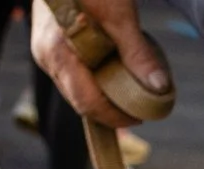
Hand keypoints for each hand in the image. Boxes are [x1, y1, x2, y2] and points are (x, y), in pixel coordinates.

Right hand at [30, 0, 169, 127]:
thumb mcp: (120, 17)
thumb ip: (138, 55)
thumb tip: (159, 87)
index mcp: (59, 53)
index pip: (87, 102)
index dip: (115, 116)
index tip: (140, 116)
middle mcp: (46, 57)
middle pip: (79, 100)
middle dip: (110, 108)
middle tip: (139, 107)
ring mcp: (44, 53)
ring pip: (75, 88)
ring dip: (102, 94)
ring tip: (129, 90)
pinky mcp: (49, 46)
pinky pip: (72, 74)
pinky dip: (93, 78)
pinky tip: (112, 72)